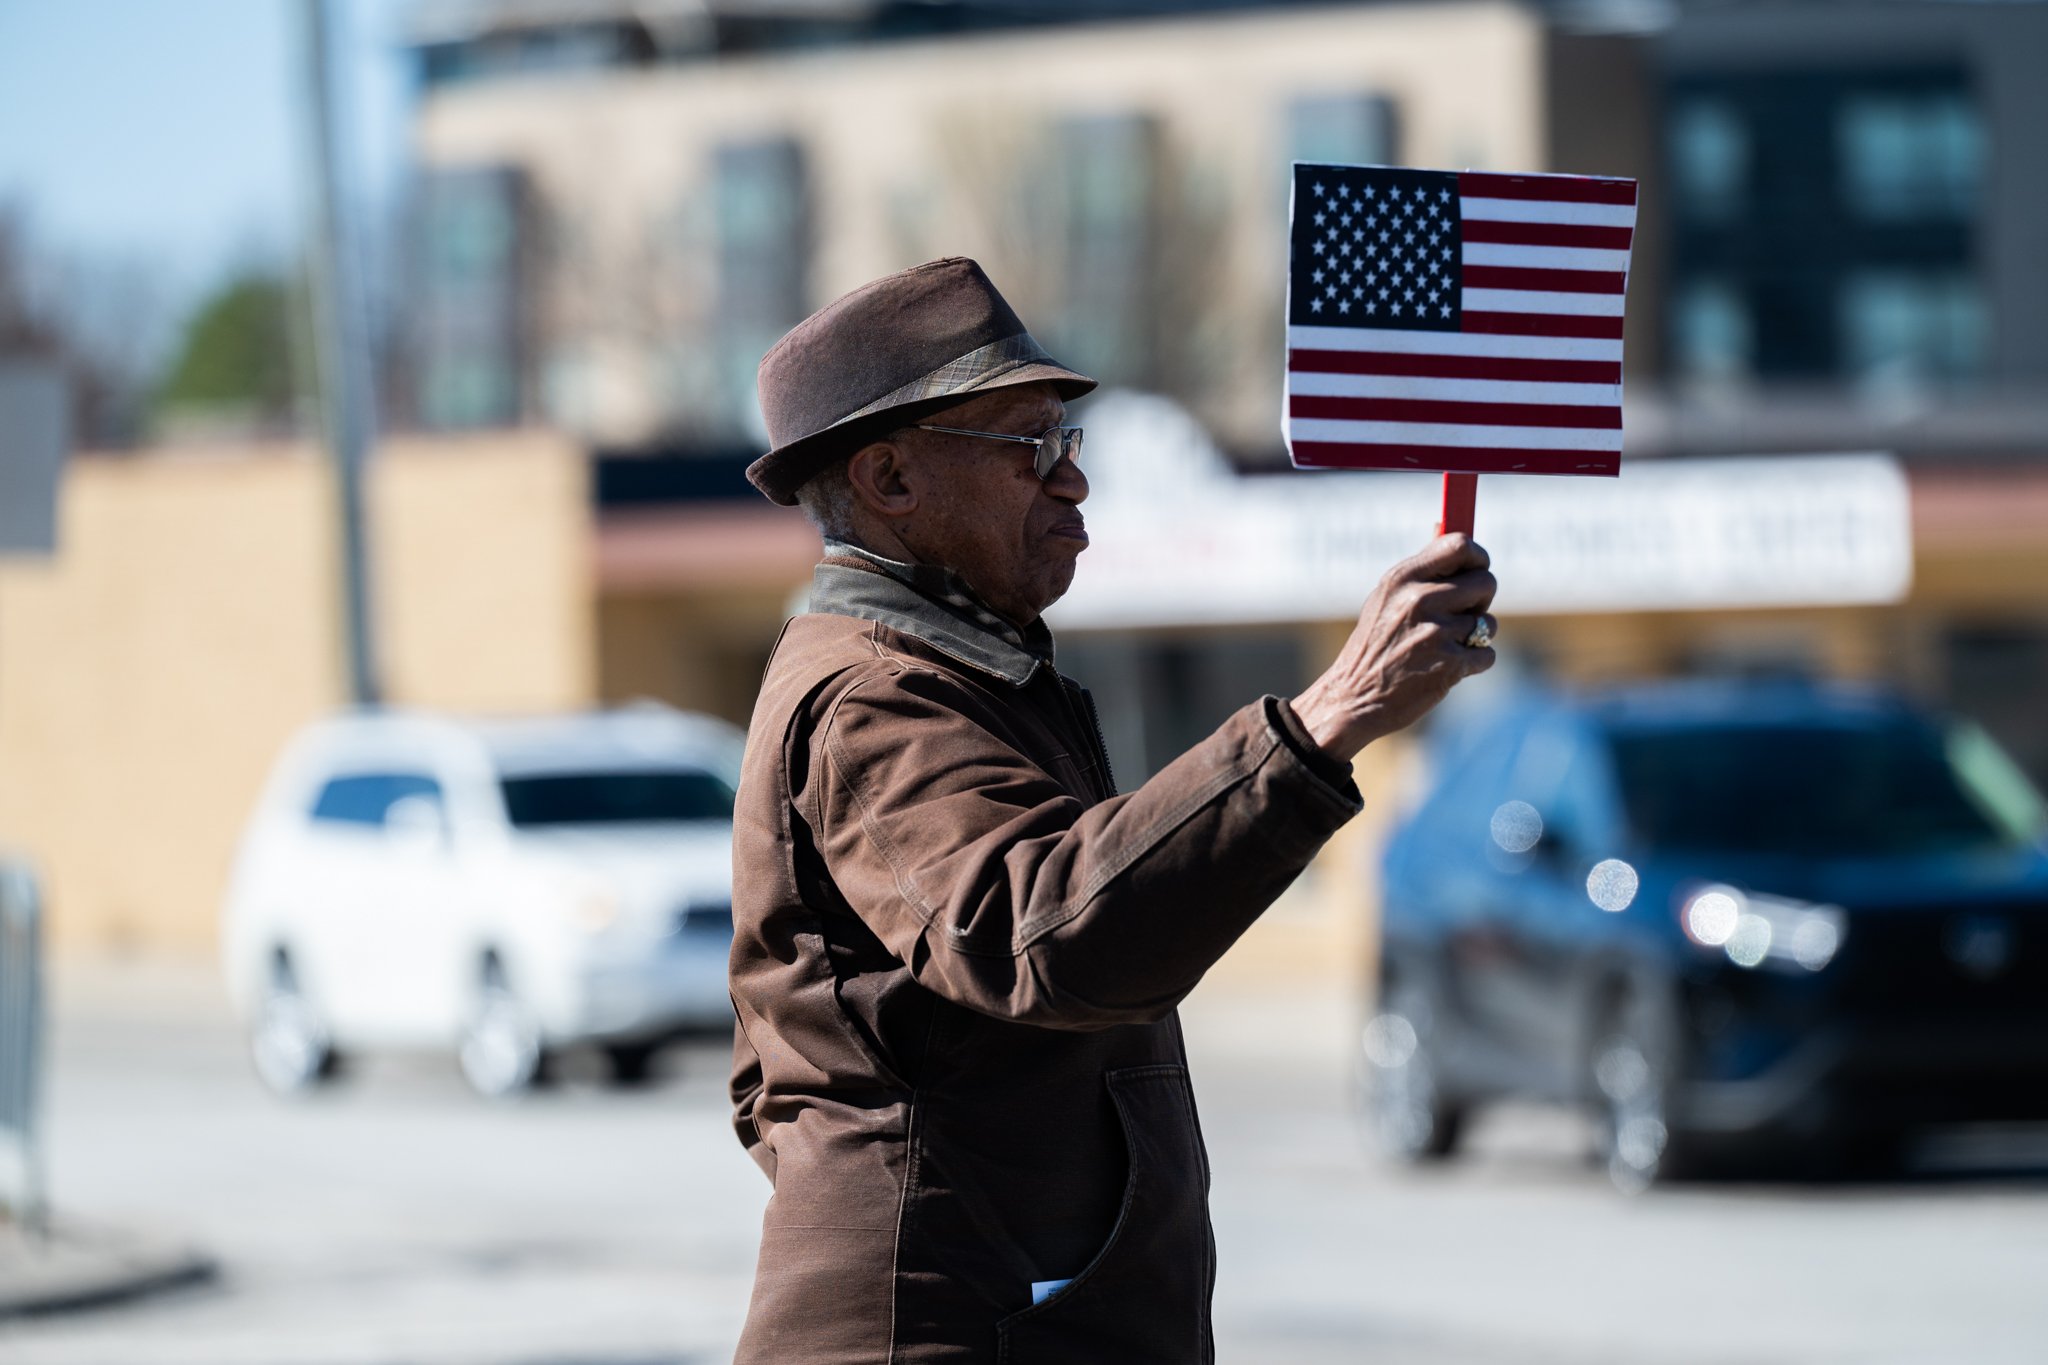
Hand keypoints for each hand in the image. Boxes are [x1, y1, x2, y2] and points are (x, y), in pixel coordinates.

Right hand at [1290, 533, 1497, 761]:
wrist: (1353, 698)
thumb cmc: (1373, 645)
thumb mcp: (1385, 599)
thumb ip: (1421, 570)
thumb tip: (1446, 531)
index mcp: (1402, 578)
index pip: (1459, 545)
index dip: (1477, 556)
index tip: (1476, 568)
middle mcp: (1419, 600)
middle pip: (1486, 582)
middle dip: (1480, 600)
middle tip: (1460, 614)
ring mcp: (1435, 633)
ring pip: (1488, 622)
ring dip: (1474, 636)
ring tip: (1444, 646)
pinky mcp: (1450, 665)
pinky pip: (1487, 654)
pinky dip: (1473, 663)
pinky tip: (1447, 667)